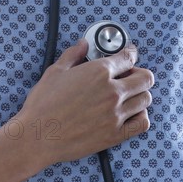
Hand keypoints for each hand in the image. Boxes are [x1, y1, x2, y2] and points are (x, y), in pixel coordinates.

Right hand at [16, 38, 153, 172]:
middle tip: (129, 75)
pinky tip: (131, 113)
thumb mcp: (56, 71)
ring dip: (140, 94)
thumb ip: (73, 54)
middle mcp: (112, 91)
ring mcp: (115, 114)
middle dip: (139, 73)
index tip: (130, 54)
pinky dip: (141, 116)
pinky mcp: (114, 135)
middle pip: (145, 78)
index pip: (129, 57)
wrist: (36, 137)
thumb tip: (82, 44)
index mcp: (99, 72)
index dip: (131, 53)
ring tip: (129, 94)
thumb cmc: (43, 104)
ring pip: (145, 99)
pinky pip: (142, 123)